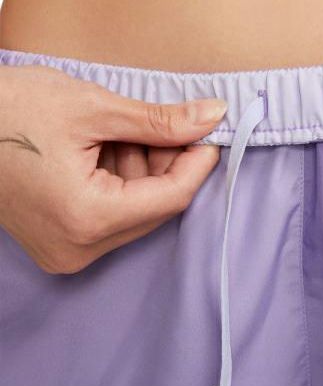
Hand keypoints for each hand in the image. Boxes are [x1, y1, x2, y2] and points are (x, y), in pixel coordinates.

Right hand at [0, 65, 226, 273]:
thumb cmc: (7, 110)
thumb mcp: (92, 108)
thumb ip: (159, 120)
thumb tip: (212, 116)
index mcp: (86, 219)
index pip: (170, 199)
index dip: (197, 164)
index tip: (210, 134)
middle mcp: (78, 248)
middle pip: (155, 209)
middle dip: (170, 165)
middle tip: (172, 126)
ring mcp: (68, 251)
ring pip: (137, 213)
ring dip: (146, 172)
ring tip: (127, 133)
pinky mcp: (62, 243)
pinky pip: (114, 216)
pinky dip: (124, 183)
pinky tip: (113, 150)